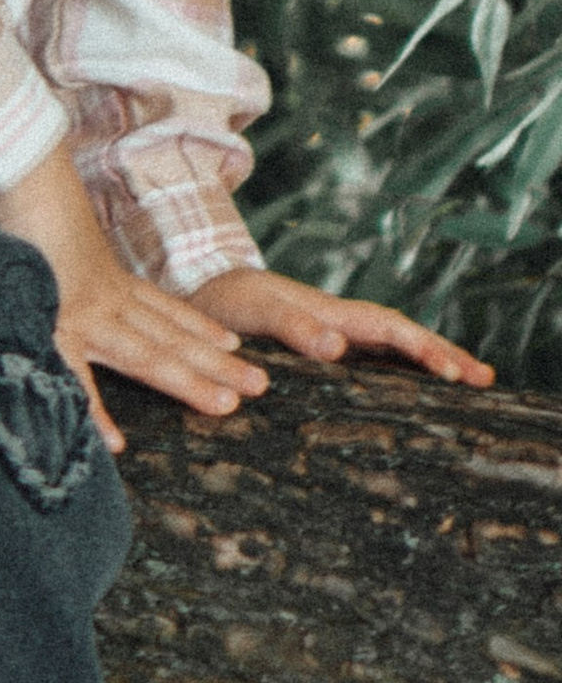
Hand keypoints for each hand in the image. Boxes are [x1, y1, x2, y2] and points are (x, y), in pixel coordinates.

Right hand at [0, 144, 269, 455]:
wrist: (17, 177)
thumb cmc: (26, 202)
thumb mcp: (53, 236)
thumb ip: (63, 256)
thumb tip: (62, 266)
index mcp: (106, 279)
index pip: (162, 306)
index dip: (198, 325)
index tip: (232, 343)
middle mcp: (105, 297)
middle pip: (170, 335)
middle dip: (216, 361)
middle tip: (259, 386)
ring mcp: (84, 313)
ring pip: (147, 354)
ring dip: (188, 380)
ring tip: (227, 405)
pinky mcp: (53, 325)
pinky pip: (77, 379)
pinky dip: (96, 412)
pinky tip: (115, 444)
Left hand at [186, 266, 494, 390]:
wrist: (197, 292)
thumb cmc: (222, 302)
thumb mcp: (254, 311)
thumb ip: (291, 327)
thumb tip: (339, 347)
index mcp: (328, 312)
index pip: (387, 328)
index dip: (421, 348)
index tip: (451, 372)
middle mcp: (337, 322)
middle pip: (401, 336)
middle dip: (443, 354)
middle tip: (484, 378)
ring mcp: (330, 334)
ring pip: (389, 347)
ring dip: (427, 361)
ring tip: (466, 382)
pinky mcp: (317, 348)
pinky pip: (368, 357)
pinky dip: (397, 368)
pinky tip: (412, 390)